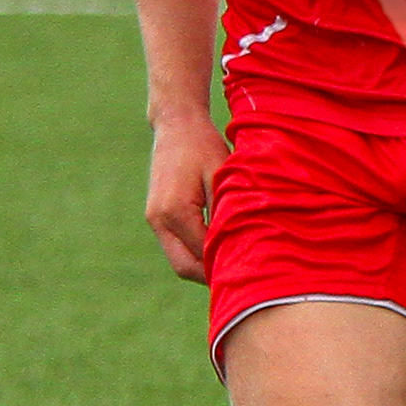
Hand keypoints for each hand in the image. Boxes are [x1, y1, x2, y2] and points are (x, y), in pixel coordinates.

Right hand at [144, 114, 228, 280]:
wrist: (177, 125)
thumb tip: (238, 245)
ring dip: (203, 267)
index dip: (225, 267)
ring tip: (233, 268)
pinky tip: (219, 251)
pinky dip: (195, 253)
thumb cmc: (204, 146)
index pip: (202, 254)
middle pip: (184, 267)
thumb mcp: (222, 176)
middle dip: (211, 277)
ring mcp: (155, 219)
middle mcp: (159, 219)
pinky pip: (176, 246)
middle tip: (243, 280)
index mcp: (175, 211)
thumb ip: (226, 212)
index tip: (251, 274)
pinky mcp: (156, 216)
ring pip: (178, 260)